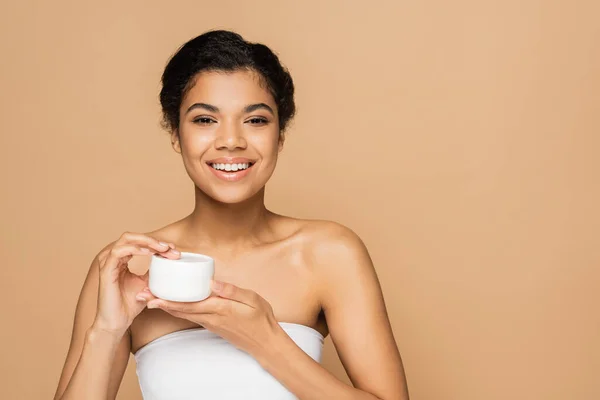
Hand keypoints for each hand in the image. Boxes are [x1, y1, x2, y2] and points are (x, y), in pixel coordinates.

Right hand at [93, 232, 179, 335]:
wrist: (117, 322)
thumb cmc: (130, 303)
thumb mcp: (148, 283)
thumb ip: (154, 270)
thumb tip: (170, 259)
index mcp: (122, 258)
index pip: (139, 242)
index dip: (157, 243)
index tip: (174, 249)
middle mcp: (113, 257)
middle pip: (133, 236)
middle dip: (154, 240)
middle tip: (170, 247)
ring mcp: (108, 262)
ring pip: (127, 239)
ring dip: (147, 242)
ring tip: (163, 249)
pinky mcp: (105, 270)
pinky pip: (119, 252)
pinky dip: (135, 249)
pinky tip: (149, 254)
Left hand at [138, 280, 279, 355]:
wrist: (265, 342)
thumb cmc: (260, 319)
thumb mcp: (252, 300)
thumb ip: (232, 291)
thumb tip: (212, 283)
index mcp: (219, 308)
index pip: (188, 304)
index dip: (168, 300)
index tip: (151, 295)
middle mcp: (210, 317)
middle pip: (180, 309)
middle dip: (160, 303)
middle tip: (141, 296)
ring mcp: (210, 322)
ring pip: (183, 313)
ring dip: (166, 306)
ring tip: (150, 299)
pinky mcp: (212, 324)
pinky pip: (191, 315)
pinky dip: (178, 309)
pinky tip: (172, 304)